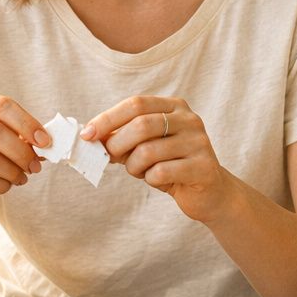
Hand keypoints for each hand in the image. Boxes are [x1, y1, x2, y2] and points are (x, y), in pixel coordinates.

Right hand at [0, 96, 46, 215]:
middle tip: (35, 166)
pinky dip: (1, 185)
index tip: (45, 142)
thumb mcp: (7, 141)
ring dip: (13, 171)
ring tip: (21, 177)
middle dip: (21, 151)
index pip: (2, 105)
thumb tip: (47, 143)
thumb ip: (25, 137)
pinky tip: (6, 185)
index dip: (27, 123)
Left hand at [82, 96, 238, 222]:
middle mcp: (189, 120)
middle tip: (108, 157)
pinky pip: (161, 172)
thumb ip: (123, 138)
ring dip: (133, 166)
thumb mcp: (146, 146)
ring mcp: (198, 142)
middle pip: (141, 125)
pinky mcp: (203, 167)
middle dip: (117, 144)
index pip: (136, 104)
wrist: (209, 192)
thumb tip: (91, 137)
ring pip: (148, 151)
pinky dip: (150, 179)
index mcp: (174, 107)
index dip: (108, 119)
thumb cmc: (171, 165)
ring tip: (139, 171)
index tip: (87, 134)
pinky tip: (158, 180)